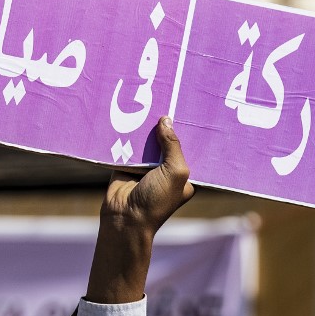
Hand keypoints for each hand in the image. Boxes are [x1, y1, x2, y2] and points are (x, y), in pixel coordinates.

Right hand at [86, 117, 193, 303]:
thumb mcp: (175, 171)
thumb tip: (166, 120)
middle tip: (169, 97)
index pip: (188, 149)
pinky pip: (128, 144)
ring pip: (147, 141)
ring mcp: (145, 167)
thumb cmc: (157, 200)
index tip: (189, 109)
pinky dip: (128, 133)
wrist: (125, 218)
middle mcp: (165, 170)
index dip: (188, 132)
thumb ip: (173, 145)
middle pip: (166, 142)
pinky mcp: (126, 164)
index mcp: (183, 175)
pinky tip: (131, 113)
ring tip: (151, 100)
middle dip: (166, 125)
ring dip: (146, 127)